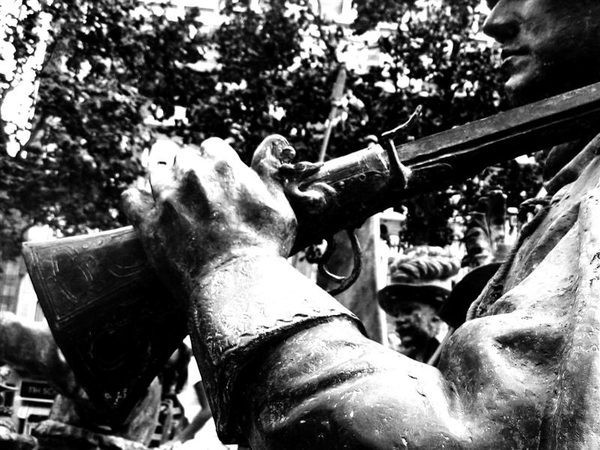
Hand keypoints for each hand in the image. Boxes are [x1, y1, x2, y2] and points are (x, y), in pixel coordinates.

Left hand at [122, 135, 297, 297]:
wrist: (238, 284)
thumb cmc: (265, 247)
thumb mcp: (280, 205)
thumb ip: (270, 170)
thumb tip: (271, 142)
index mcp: (225, 166)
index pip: (212, 146)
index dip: (215, 160)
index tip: (217, 175)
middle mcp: (192, 175)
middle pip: (183, 157)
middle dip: (189, 169)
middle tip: (196, 188)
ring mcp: (167, 198)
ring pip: (155, 171)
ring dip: (162, 177)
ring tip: (170, 192)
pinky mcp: (149, 223)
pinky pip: (130, 198)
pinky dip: (136, 199)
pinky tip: (144, 205)